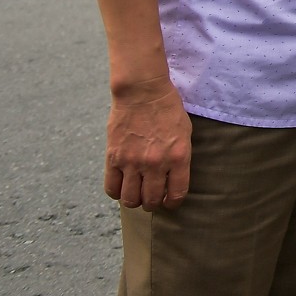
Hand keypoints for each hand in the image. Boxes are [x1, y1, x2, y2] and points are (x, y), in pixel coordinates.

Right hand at [105, 79, 191, 209]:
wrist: (143, 91)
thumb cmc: (168, 110)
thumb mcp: (185, 133)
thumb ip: (179, 158)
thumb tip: (172, 180)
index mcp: (178, 157)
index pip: (176, 194)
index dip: (173, 203)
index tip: (170, 202)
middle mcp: (155, 163)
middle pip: (151, 201)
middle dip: (153, 203)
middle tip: (152, 197)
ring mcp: (132, 162)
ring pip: (130, 200)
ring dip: (134, 200)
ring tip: (137, 192)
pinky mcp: (114, 158)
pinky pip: (111, 188)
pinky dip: (117, 192)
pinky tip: (122, 185)